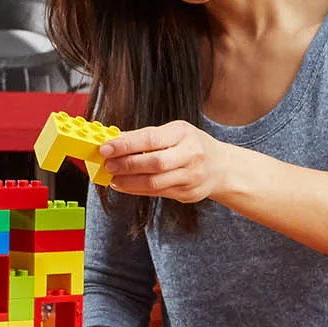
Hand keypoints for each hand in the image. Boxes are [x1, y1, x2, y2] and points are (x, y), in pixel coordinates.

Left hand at [100, 120, 236, 203]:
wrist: (222, 167)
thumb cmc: (191, 145)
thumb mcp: (173, 132)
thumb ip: (144, 136)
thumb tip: (113, 138)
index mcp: (184, 134)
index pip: (151, 139)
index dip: (126, 145)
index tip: (105, 148)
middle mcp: (191, 154)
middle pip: (154, 163)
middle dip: (126, 165)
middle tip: (108, 165)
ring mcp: (191, 176)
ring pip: (155, 182)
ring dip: (128, 182)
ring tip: (112, 178)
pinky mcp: (188, 193)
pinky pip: (158, 193)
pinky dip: (137, 190)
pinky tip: (124, 185)